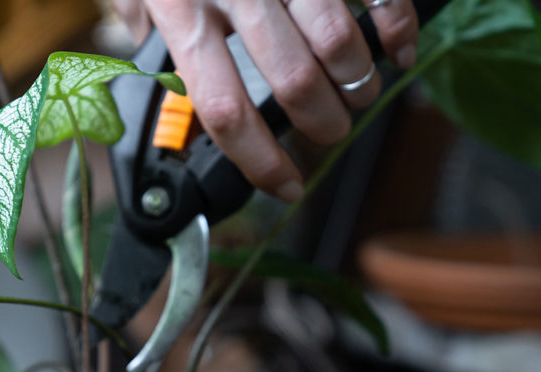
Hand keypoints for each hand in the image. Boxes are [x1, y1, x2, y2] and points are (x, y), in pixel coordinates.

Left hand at [111, 0, 418, 200]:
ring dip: (359, 83)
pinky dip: (397, 25)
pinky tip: (398, 47)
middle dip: (322, 124)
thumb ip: (141, 28)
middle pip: (293, 82)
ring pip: (340, 41)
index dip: (259, 161)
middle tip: (329, 134)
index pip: (224, 108)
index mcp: (183, 10)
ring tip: (359, 94)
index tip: (284, 186)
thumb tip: (153, 75)